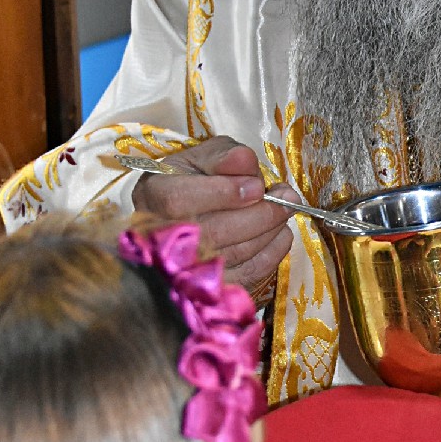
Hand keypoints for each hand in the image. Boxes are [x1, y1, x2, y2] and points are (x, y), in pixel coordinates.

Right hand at [133, 135, 294, 291]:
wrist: (182, 215)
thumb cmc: (191, 180)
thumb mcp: (202, 157)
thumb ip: (223, 156)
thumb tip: (245, 162)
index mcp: (154, 196)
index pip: (181, 200)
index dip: (223, 193)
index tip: (257, 186)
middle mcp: (162, 236)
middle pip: (214, 232)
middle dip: (260, 214)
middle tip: (286, 197)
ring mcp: (185, 266)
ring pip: (235, 254)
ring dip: (270, 231)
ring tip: (285, 208)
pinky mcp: (212, 286)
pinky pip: (247, 273)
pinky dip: (272, 253)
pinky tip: (280, 233)